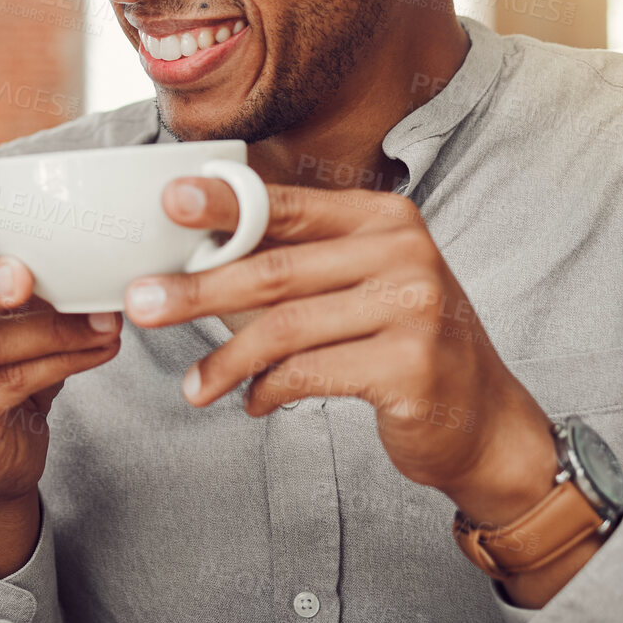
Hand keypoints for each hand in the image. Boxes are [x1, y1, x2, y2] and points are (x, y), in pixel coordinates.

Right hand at [0, 177, 123, 510]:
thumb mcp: (14, 319)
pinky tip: (100, 349)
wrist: (0, 456)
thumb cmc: (7, 372)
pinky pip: (13, 383)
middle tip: (23, 276)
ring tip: (105, 320)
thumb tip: (97, 244)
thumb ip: (33, 284)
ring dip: (54, 329)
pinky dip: (64, 362)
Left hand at [124, 179, 556, 525]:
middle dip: (197, 289)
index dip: (224, 204)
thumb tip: (192, 254)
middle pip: (275, 269)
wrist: (481, 420)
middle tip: (141, 304)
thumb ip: (293, 262)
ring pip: (285, 329)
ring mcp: (414, 309)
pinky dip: (267, 391)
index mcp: (385, 218)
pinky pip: (309, 375)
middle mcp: (405, 253)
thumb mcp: (356, 284)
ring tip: (193, 387)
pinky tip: (251, 403)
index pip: (288, 206)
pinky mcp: (411, 368)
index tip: (168, 203)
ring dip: (225, 360)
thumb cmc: (400, 341)